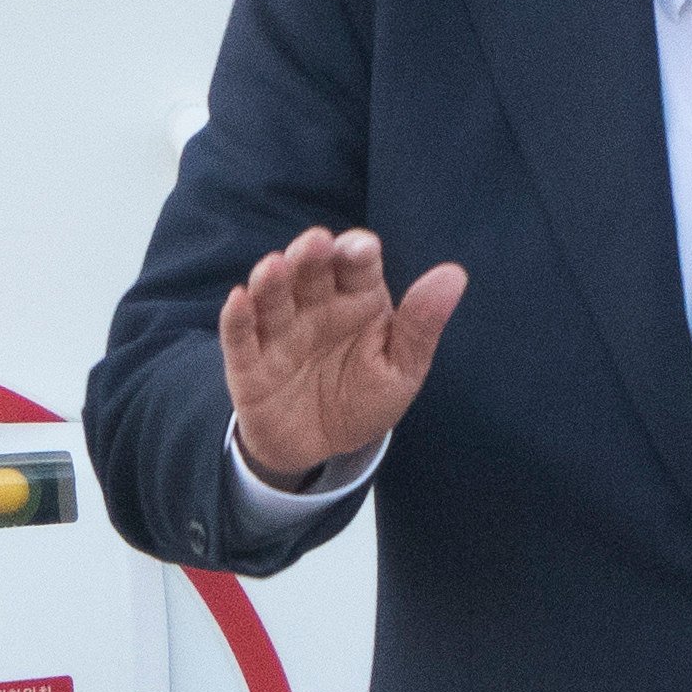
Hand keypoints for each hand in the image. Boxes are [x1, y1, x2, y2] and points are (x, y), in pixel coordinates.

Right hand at [221, 228, 468, 483]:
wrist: (321, 447)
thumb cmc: (364, 397)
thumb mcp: (402, 368)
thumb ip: (422, 324)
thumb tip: (455, 274)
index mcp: (357, 298)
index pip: (356, 265)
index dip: (357, 252)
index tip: (363, 249)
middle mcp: (315, 305)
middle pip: (311, 271)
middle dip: (311, 256)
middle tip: (316, 244)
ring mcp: (280, 331)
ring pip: (272, 297)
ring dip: (271, 280)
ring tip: (274, 267)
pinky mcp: (249, 363)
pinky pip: (240, 336)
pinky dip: (236, 317)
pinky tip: (239, 299)